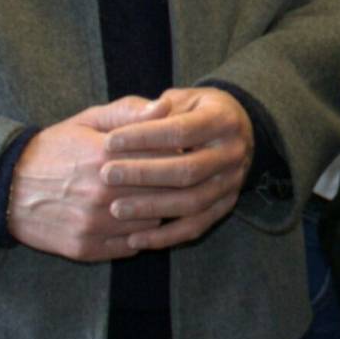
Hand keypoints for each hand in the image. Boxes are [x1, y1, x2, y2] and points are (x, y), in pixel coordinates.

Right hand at [6, 97, 168, 260]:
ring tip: (149, 198)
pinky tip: (130, 220)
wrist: (5, 188)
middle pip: (165, 193)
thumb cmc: (54, 148)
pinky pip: (131, 247)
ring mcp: (93, 224)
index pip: (166, 157)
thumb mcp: (87, 121)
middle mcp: (102, 193)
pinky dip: (137, 235)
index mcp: (105, 156)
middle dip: (173, 184)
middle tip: (174, 177)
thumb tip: (165, 106)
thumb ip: (128, 112)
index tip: (178, 152)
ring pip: (152, 222)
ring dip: (157, 211)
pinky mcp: (85, 248)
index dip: (177, 154)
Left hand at [101, 86, 255, 250]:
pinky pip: (196, 227)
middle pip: (188, 170)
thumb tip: (149, 111)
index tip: (109, 142)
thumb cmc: (193, 112)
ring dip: (151, 208)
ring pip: (192, 203)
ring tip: (114, 209)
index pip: (182, 130)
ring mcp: (232, 183)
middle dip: (143, 174)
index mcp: (224, 120)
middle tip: (106, 175)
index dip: (144, 137)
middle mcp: (234, 153)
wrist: (233, 131)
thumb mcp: (181, 99)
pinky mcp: (225, 206)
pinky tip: (133, 239)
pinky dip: (165, 237)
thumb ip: (160, 108)